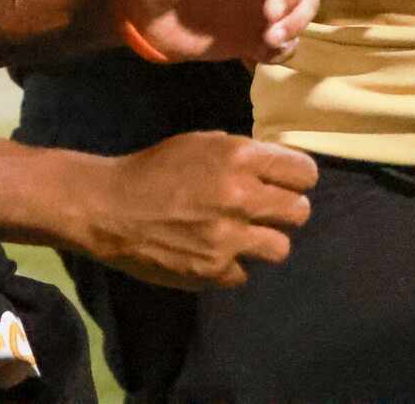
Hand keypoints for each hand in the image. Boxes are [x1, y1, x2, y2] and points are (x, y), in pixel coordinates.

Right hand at [71, 132, 317, 288]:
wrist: (110, 208)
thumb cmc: (156, 168)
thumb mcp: (202, 142)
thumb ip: (243, 154)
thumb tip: (279, 166)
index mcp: (239, 157)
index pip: (303, 172)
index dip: (299, 178)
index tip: (289, 183)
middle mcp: (241, 198)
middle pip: (301, 212)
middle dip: (287, 210)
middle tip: (268, 211)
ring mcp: (229, 239)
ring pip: (281, 248)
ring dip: (266, 241)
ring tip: (244, 235)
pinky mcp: (214, 271)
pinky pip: (246, 272)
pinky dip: (233, 264)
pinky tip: (214, 252)